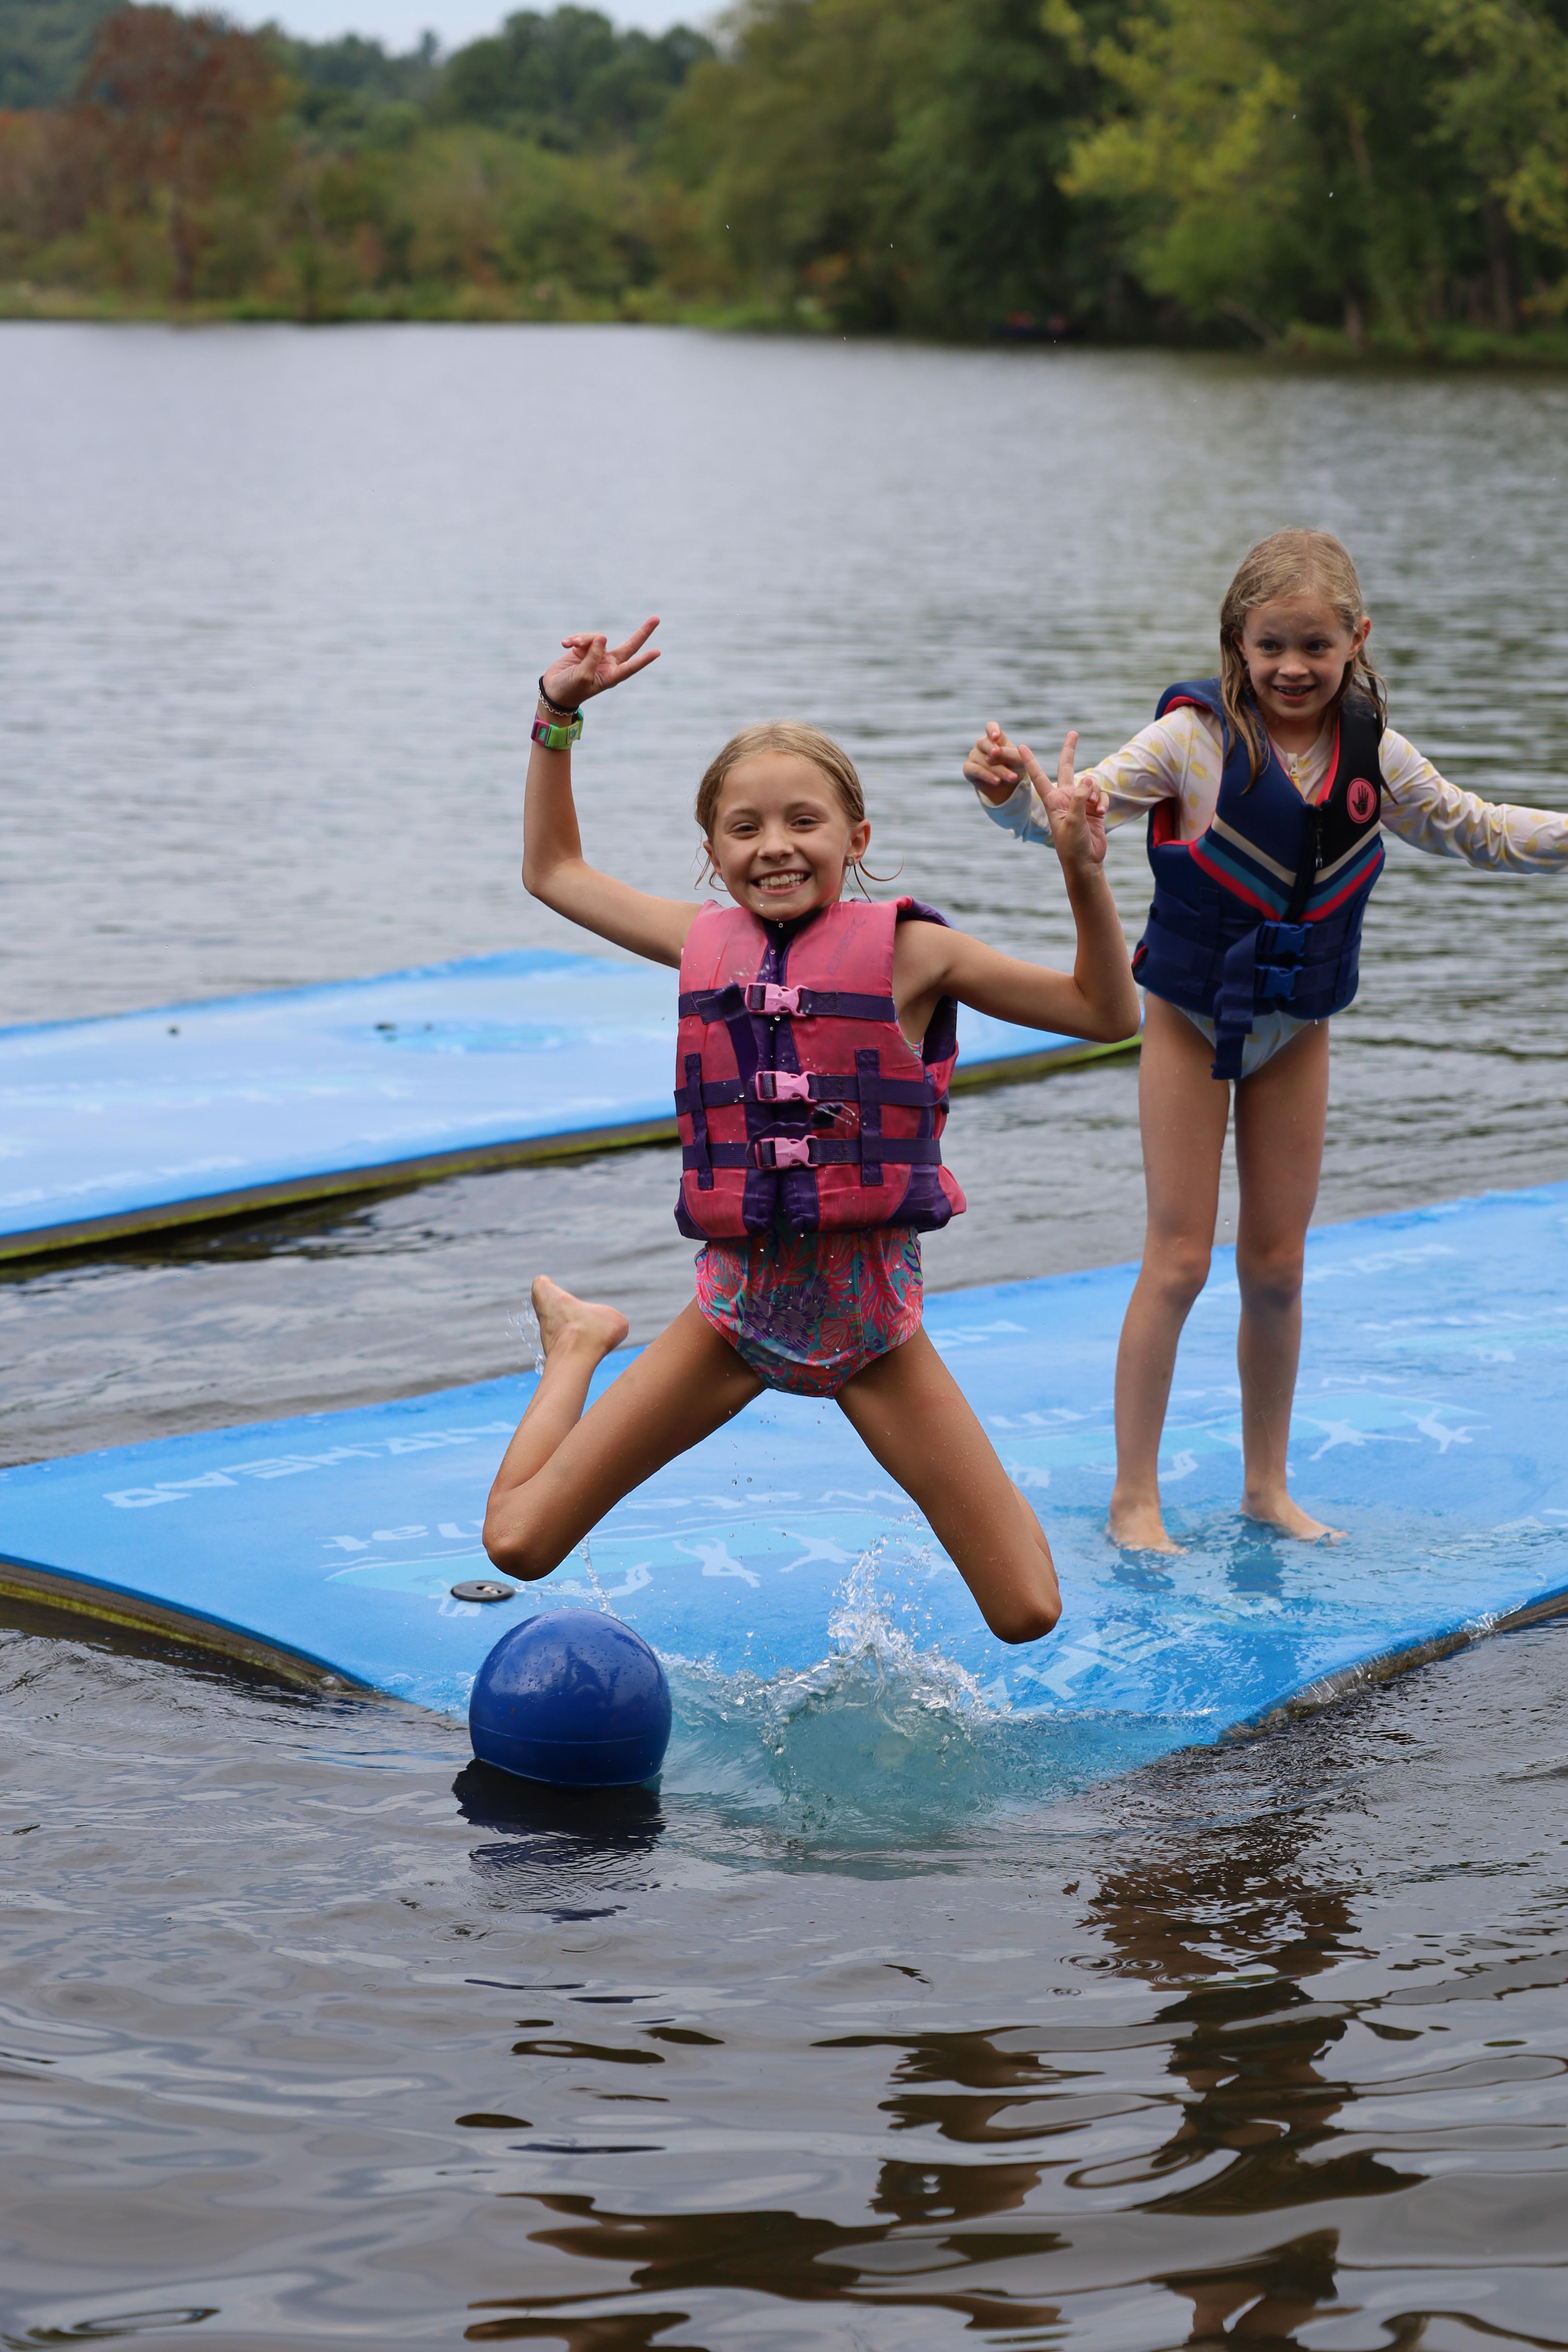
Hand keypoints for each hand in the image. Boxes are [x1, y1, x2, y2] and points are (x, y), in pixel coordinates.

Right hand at [541, 617, 660, 709]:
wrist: (553, 690)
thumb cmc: (570, 689)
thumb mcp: (582, 676)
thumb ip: (593, 656)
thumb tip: (603, 637)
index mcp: (611, 676)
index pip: (631, 666)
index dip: (643, 659)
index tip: (657, 652)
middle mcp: (608, 664)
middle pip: (629, 645)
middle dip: (642, 632)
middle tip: (656, 618)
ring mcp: (597, 655)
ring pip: (598, 637)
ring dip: (584, 638)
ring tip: (572, 645)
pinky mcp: (585, 648)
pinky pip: (584, 637)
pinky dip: (574, 638)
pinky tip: (565, 644)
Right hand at [963, 720, 1026, 804]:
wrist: (1007, 786)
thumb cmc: (1013, 768)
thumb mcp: (1019, 761)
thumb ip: (1011, 754)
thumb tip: (998, 752)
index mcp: (995, 738)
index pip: (990, 727)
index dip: (992, 730)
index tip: (996, 737)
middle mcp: (983, 745)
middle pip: (984, 742)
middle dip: (991, 748)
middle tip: (997, 753)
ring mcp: (974, 756)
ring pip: (983, 760)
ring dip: (999, 770)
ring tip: (1012, 778)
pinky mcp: (968, 769)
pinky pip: (975, 770)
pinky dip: (987, 776)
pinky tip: (997, 781)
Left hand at [1017, 730, 1108, 868]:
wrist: (1085, 861)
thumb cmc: (1072, 845)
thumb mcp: (1072, 821)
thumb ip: (1079, 799)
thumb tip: (1088, 780)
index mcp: (1052, 800)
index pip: (1039, 777)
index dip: (1030, 761)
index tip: (1020, 747)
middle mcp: (1065, 797)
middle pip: (1067, 768)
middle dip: (1070, 750)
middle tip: (1073, 732)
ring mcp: (1080, 802)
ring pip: (1090, 783)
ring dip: (1095, 793)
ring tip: (1095, 809)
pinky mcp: (1093, 808)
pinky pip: (1100, 795)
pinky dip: (1102, 802)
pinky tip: (1101, 813)